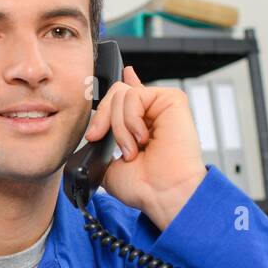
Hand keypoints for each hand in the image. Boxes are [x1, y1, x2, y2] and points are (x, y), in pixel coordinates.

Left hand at [83, 64, 206, 229]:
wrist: (161, 194)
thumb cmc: (143, 186)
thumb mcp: (108, 166)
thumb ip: (103, 144)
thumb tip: (94, 132)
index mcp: (141, 125)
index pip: (131, 95)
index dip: (124, 82)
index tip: (123, 73)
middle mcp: (153, 113)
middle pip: (115, 93)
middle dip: (101, 118)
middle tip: (98, 138)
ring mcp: (162, 105)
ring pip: (121, 95)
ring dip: (119, 127)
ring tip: (132, 150)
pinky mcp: (172, 99)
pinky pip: (134, 96)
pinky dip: (131, 120)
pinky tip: (143, 139)